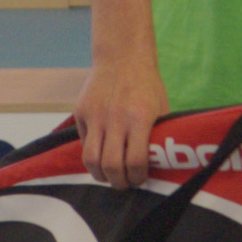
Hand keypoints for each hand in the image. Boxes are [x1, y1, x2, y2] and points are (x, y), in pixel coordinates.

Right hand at [79, 34, 165, 190]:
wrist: (122, 58)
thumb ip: (158, 135)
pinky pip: (83, 143)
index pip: (135, 161)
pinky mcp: (80, 113)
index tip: (140, 179)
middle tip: (124, 183)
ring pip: (91, 159)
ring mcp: (95, 116)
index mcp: (140, 118)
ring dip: (100, 175)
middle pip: (111, 166)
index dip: (138, 177)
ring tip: (109, 176)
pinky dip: (91, 156)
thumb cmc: (147, 86)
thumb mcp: (161, 108)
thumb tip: (160, 165)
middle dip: (118, 182)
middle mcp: (116, 119)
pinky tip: (101, 157)